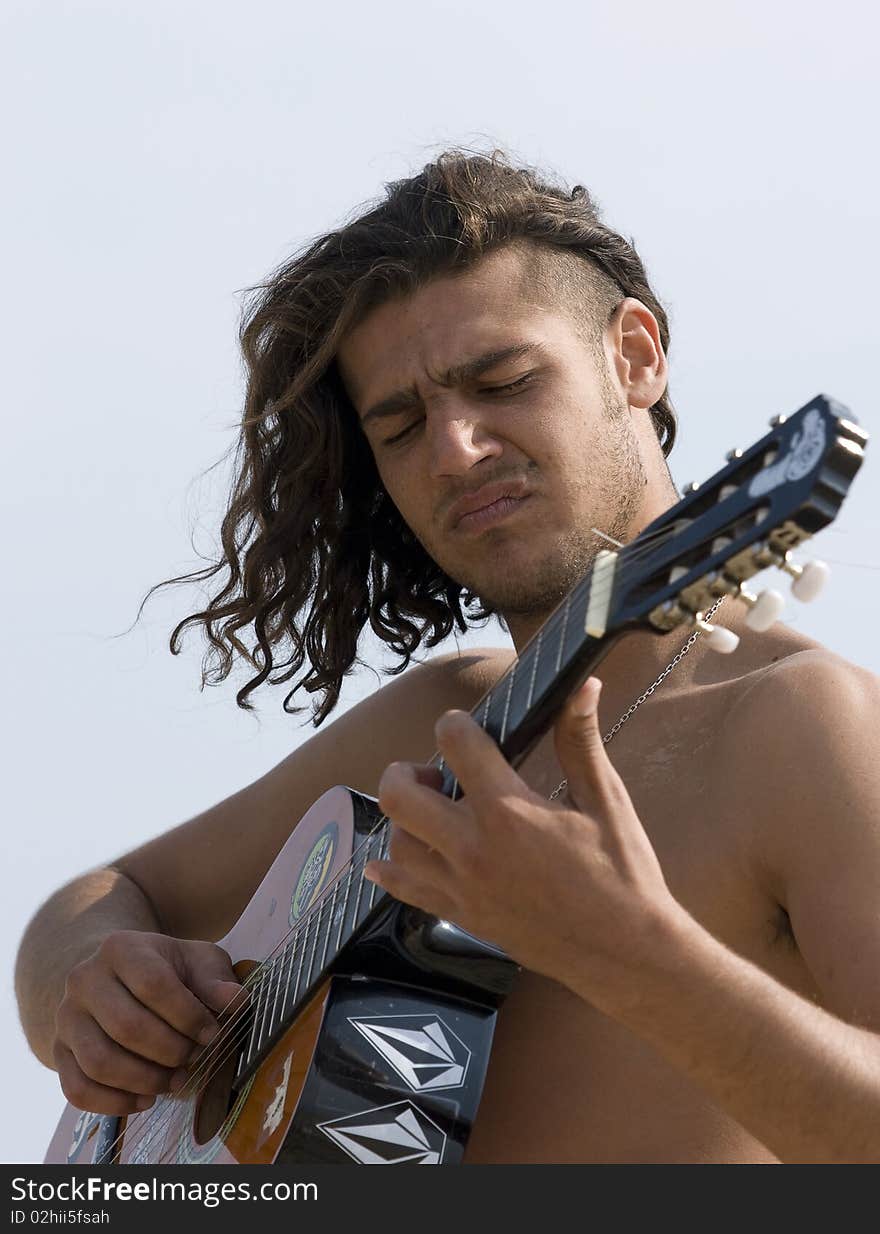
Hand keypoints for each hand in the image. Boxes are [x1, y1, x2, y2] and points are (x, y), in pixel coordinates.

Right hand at [54, 931, 244, 1115]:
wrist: (115, 978)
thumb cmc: (165, 969)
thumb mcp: (196, 961)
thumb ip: (216, 980)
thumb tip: (237, 1002)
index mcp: (121, 948)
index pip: (154, 984)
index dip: (187, 1015)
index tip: (213, 1033)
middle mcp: (85, 979)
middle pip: (126, 1026)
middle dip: (169, 1050)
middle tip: (193, 1059)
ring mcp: (67, 1017)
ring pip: (99, 1061)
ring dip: (144, 1080)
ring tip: (175, 1082)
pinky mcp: (59, 1052)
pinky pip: (78, 1088)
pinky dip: (114, 1103)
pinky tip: (145, 1100)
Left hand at [366, 678, 682, 1009]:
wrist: (625, 953)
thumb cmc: (622, 874)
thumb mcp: (606, 800)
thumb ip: (581, 740)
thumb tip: (584, 685)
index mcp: (509, 810)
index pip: (454, 742)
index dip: (455, 724)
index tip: (468, 728)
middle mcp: (473, 846)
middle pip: (399, 794)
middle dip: (408, 770)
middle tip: (437, 773)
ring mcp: (462, 886)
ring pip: (395, 842)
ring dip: (405, 818)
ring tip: (435, 813)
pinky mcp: (461, 916)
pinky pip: (403, 889)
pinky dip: (391, 870)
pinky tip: (392, 860)